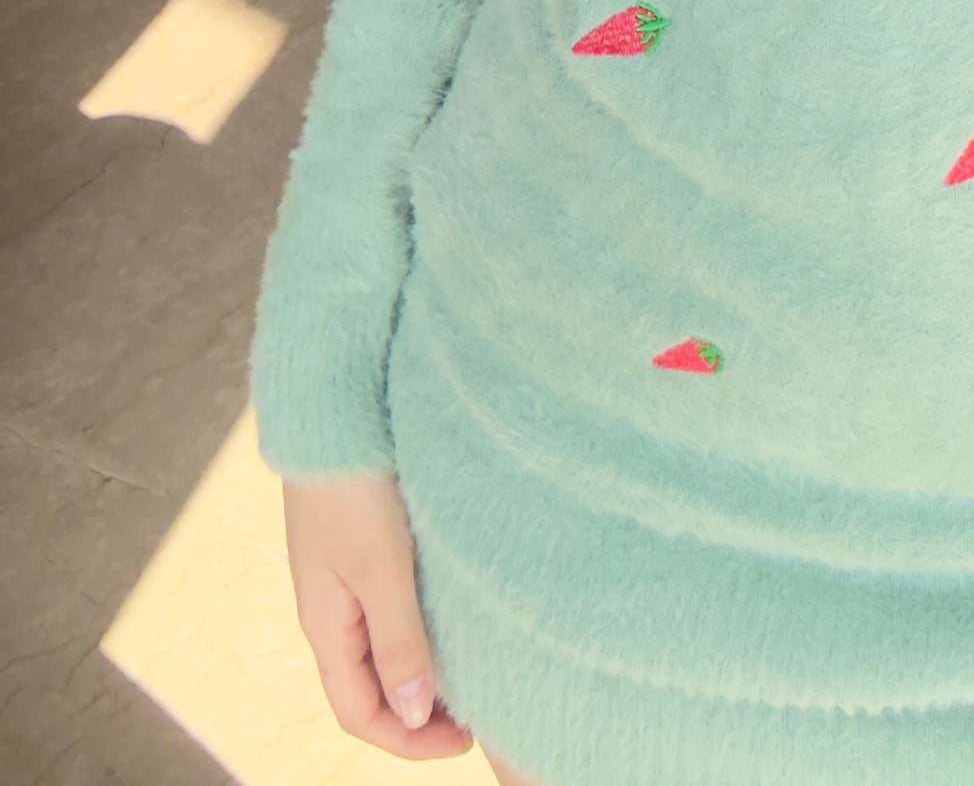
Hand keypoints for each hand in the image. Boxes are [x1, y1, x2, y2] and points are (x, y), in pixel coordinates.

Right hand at [282, 469, 472, 757]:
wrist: (333, 405)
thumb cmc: (352, 486)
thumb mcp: (380, 569)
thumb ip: (397, 642)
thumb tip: (414, 715)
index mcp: (325, 624)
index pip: (358, 712)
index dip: (407, 740)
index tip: (464, 741)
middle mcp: (332, 607)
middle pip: (369, 685)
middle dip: (416, 713)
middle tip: (475, 715)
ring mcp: (345, 574)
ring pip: (381, 646)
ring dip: (420, 669)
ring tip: (470, 672)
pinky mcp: (363, 542)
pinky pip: (389, 606)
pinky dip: (418, 627)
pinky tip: (453, 615)